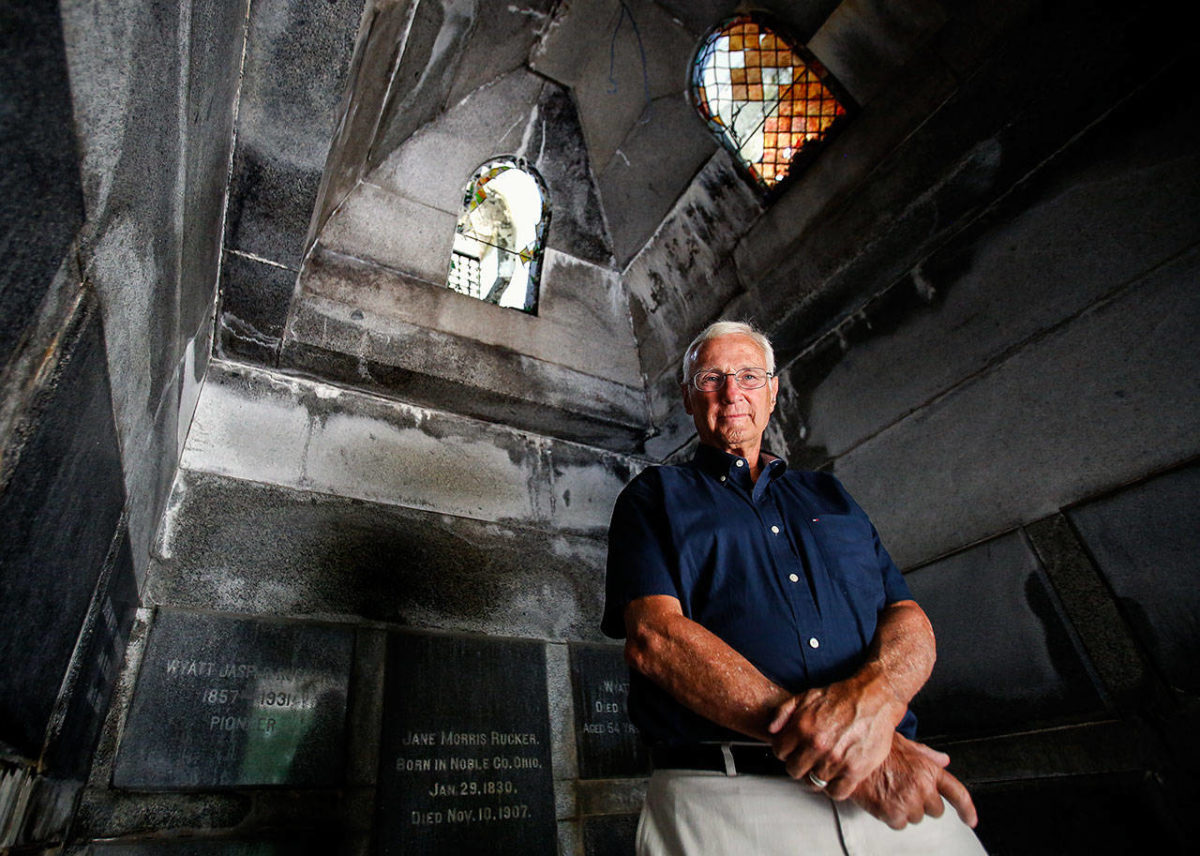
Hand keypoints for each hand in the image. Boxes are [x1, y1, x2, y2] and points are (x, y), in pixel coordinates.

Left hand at [767, 673, 905, 799]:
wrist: (874, 698)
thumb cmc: (842, 696)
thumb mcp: (807, 695)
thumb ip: (784, 711)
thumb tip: (771, 730)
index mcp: (802, 727)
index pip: (780, 752)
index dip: (786, 751)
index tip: (794, 750)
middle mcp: (816, 745)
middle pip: (794, 770)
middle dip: (799, 765)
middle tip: (809, 759)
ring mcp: (835, 759)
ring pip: (813, 783)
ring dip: (816, 776)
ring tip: (823, 766)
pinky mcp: (855, 770)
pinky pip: (836, 792)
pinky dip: (835, 788)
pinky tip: (837, 776)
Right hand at [850, 733, 977, 829]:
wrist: (849, 755)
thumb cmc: (875, 748)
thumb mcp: (904, 744)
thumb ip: (927, 755)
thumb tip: (944, 760)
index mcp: (928, 769)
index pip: (957, 793)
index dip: (967, 809)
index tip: (970, 820)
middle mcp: (922, 787)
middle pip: (935, 810)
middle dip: (923, 802)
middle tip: (904, 788)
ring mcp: (908, 802)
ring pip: (916, 818)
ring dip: (906, 809)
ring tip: (890, 790)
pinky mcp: (892, 814)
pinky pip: (899, 824)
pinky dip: (891, 816)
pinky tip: (882, 799)